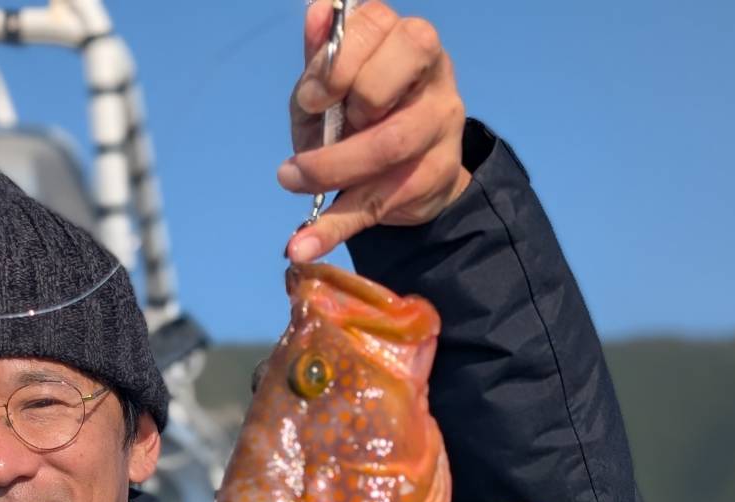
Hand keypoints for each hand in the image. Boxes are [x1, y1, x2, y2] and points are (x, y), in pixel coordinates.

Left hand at [280, 1, 469, 260]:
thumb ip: (323, 56)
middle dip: (338, 115)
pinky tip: (301, 245)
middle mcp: (431, 72)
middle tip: (312, 134)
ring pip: (389, 145)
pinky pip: (378, 202)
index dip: (335, 64)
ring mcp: (441, 124)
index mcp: (402, 36)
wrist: (409, 168)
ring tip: (293, 180)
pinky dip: (333, 228)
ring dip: (331, 171)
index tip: (311, 98)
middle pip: (385, 84)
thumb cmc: (364, 111)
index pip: (374, 27)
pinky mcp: (437, 175)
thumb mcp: (335, 82)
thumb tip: (316, 13)